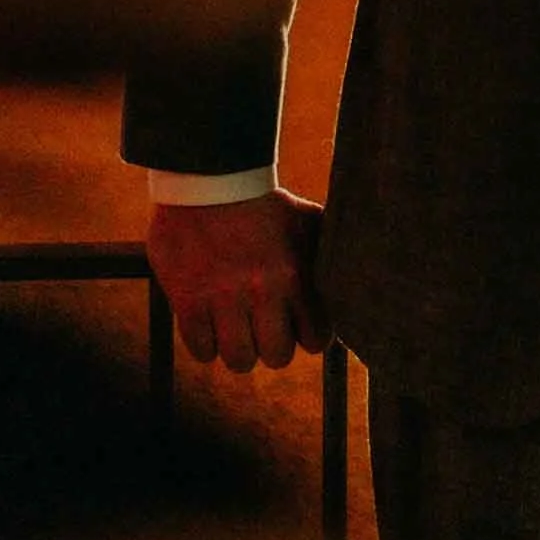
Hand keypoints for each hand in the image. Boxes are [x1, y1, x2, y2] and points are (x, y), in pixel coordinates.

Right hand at [144, 188, 324, 370]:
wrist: (209, 179)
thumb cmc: (263, 203)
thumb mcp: (306, 220)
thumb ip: (326, 254)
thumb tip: (351, 280)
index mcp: (294, 276)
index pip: (315, 340)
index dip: (308, 336)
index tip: (298, 327)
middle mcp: (261, 292)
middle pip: (277, 357)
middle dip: (273, 347)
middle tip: (265, 331)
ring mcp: (222, 299)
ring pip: (239, 360)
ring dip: (239, 350)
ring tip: (236, 330)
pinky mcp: (188, 301)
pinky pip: (201, 350)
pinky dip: (206, 344)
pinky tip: (209, 324)